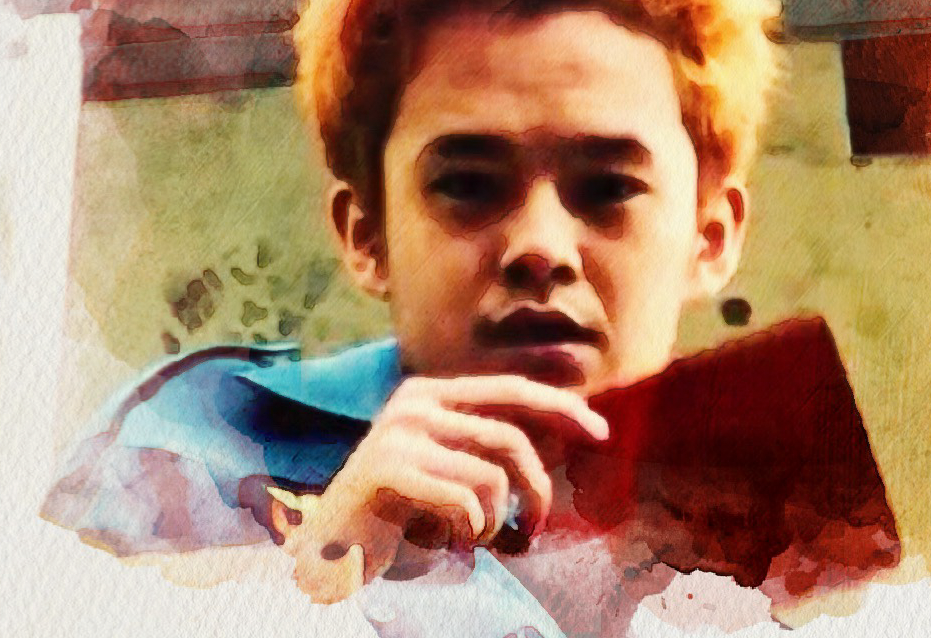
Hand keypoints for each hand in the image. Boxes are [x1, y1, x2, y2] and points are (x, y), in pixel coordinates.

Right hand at [268, 374, 608, 601]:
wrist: (329, 542)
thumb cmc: (399, 509)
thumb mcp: (447, 466)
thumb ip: (487, 445)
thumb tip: (565, 432)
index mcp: (432, 394)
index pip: (511, 389)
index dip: (560, 407)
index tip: (600, 432)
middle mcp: (415, 404)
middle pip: (510, 439)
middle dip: (536, 490)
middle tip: (534, 530)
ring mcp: (399, 434)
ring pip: (491, 478)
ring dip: (494, 522)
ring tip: (470, 537)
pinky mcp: (387, 469)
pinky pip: (464, 502)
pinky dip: (467, 532)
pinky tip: (444, 541)